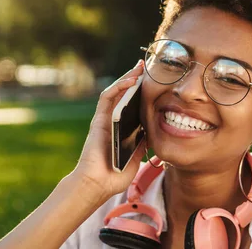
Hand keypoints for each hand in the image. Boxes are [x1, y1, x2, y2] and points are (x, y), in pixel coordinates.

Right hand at [67, 60, 146, 200]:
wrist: (97, 185)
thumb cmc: (114, 177)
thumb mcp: (135, 158)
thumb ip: (142, 144)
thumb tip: (152, 131)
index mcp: (122, 130)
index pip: (132, 106)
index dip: (141, 93)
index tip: (154, 83)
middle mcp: (112, 121)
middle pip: (124, 95)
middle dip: (135, 80)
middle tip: (146, 67)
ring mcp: (105, 119)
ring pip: (115, 92)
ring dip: (127, 78)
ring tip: (139, 67)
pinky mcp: (98, 118)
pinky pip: (107, 97)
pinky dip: (118, 86)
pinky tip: (130, 79)